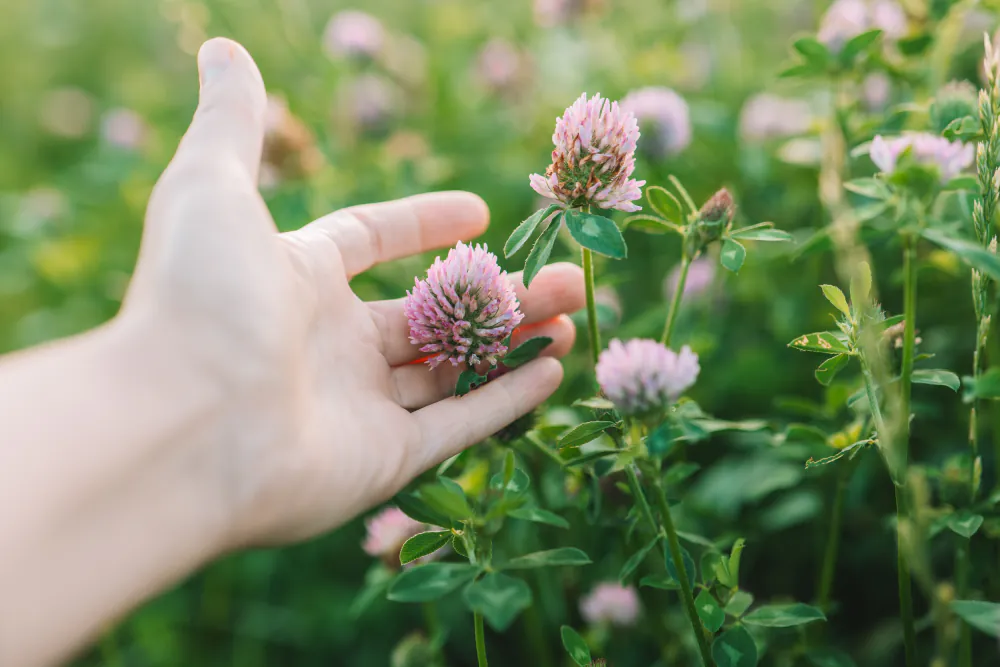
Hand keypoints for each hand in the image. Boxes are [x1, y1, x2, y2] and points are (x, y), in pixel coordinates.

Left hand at [125, 38, 584, 548]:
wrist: (181, 428)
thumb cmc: (199, 299)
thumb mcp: (211, 188)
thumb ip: (232, 120)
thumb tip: (221, 48)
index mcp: (294, 282)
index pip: (367, 243)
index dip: (421, 223)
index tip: (478, 211)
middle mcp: (328, 346)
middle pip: (427, 313)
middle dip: (495, 293)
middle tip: (562, 275)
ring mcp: (357, 407)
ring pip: (452, 369)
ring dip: (513, 342)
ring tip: (572, 315)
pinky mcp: (383, 461)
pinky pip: (457, 425)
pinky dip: (505, 400)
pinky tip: (553, 370)